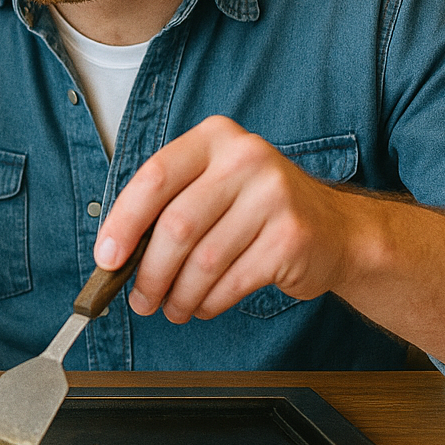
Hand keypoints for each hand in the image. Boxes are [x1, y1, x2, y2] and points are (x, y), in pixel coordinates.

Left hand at [95, 115, 364, 322]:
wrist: (337, 230)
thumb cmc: (257, 210)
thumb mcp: (214, 186)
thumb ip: (168, 206)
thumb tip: (115, 253)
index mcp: (214, 138)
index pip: (155, 177)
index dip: (123, 222)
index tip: (106, 259)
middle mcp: (245, 157)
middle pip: (176, 225)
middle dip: (149, 272)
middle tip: (140, 299)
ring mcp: (273, 195)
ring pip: (203, 260)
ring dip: (179, 294)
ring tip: (172, 307)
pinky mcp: (291, 236)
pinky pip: (232, 281)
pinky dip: (209, 302)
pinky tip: (203, 305)